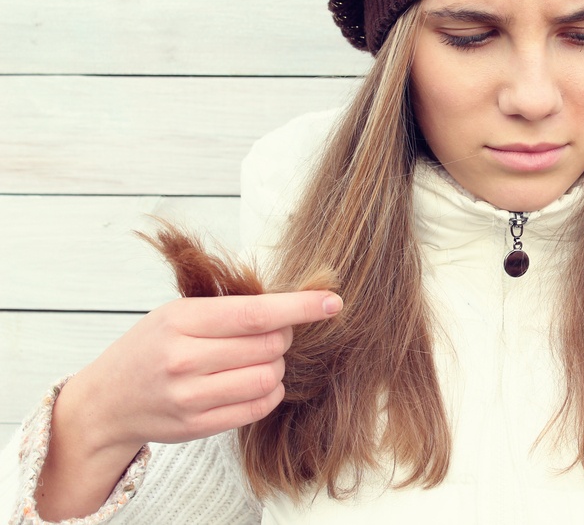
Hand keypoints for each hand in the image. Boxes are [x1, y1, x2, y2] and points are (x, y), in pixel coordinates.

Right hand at [37, 290, 340, 519]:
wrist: (107, 401)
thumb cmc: (150, 347)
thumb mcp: (177, 312)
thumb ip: (228, 308)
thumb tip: (290, 304)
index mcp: (181, 321)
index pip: (255, 313)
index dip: (300, 307)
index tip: (332, 301)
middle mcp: (184, 359)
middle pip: (269, 345)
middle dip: (283, 336)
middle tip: (269, 333)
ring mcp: (191, 396)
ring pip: (268, 377)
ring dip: (276, 366)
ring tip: (258, 359)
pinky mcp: (200, 425)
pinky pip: (259, 407)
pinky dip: (269, 391)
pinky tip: (255, 381)